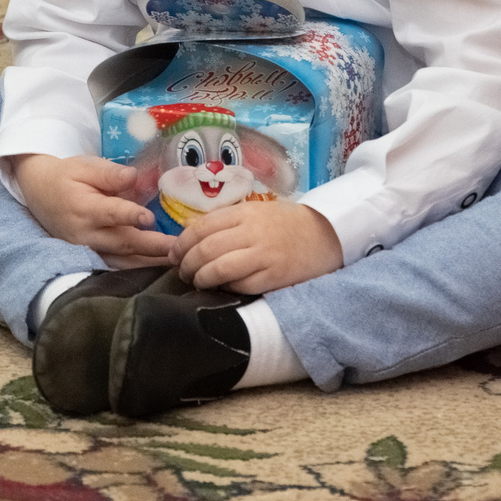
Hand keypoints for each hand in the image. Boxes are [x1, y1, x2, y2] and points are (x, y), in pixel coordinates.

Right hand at [9, 153, 176, 265]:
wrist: (40, 194)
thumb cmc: (66, 176)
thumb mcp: (84, 166)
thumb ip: (108, 173)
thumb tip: (133, 176)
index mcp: (84, 207)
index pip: (109, 212)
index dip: (129, 215)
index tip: (149, 217)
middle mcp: (85, 234)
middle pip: (122, 242)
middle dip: (151, 246)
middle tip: (178, 246)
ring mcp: (87, 250)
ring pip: (122, 261)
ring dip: (149, 262)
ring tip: (176, 260)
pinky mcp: (91, 258)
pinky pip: (116, 268)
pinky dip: (138, 270)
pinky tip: (158, 268)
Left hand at [174, 198, 342, 294]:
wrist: (326, 234)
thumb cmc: (286, 224)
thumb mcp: (256, 212)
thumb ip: (227, 221)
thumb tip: (191, 234)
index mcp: (244, 213)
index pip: (201, 227)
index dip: (181, 244)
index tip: (174, 255)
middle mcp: (252, 232)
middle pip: (205, 249)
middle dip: (186, 264)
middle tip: (181, 272)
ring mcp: (263, 255)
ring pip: (218, 269)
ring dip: (200, 279)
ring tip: (196, 282)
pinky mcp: (274, 276)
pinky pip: (240, 285)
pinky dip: (224, 288)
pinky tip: (220, 288)